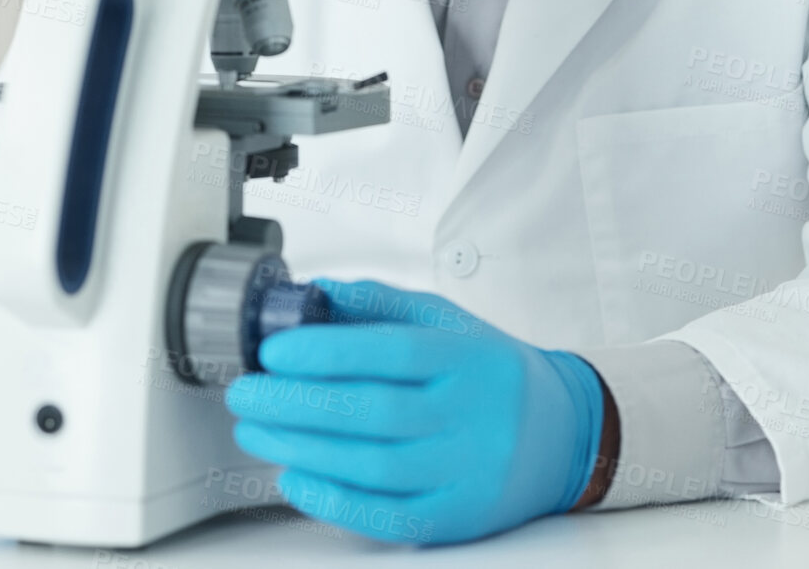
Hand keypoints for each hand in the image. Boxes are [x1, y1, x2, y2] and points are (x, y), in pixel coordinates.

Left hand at [224, 280, 603, 544]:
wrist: (563, 434)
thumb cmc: (490, 373)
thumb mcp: (449, 321)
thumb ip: (383, 303)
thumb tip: (316, 290)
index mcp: (464, 358)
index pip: (391, 351)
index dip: (326, 351)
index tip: (273, 350)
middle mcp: (468, 415)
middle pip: (372, 411)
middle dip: (295, 403)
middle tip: (245, 393)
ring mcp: (464, 471)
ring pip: (374, 465)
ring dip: (302, 449)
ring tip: (254, 430)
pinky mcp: (457, 516)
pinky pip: (389, 516)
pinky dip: (334, 501)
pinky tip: (294, 478)